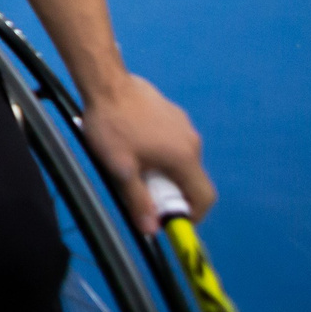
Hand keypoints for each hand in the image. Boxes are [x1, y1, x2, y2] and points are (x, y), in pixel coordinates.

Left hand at [82, 71, 212, 233]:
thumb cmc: (113, 126)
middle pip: (192, 179)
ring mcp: (184, 125)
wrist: (106, 82)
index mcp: (185, 157)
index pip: (204, 197)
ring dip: (164, 171)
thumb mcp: (121, 168)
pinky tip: (135, 145)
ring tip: (134, 166)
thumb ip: (138, 200)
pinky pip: (173, 142)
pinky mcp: (172, 113)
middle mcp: (192, 141)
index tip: (170, 219)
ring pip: (181, 160)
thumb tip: (151, 230)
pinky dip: (161, 153)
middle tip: (144, 192)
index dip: (191, 215)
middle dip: (171, 192)